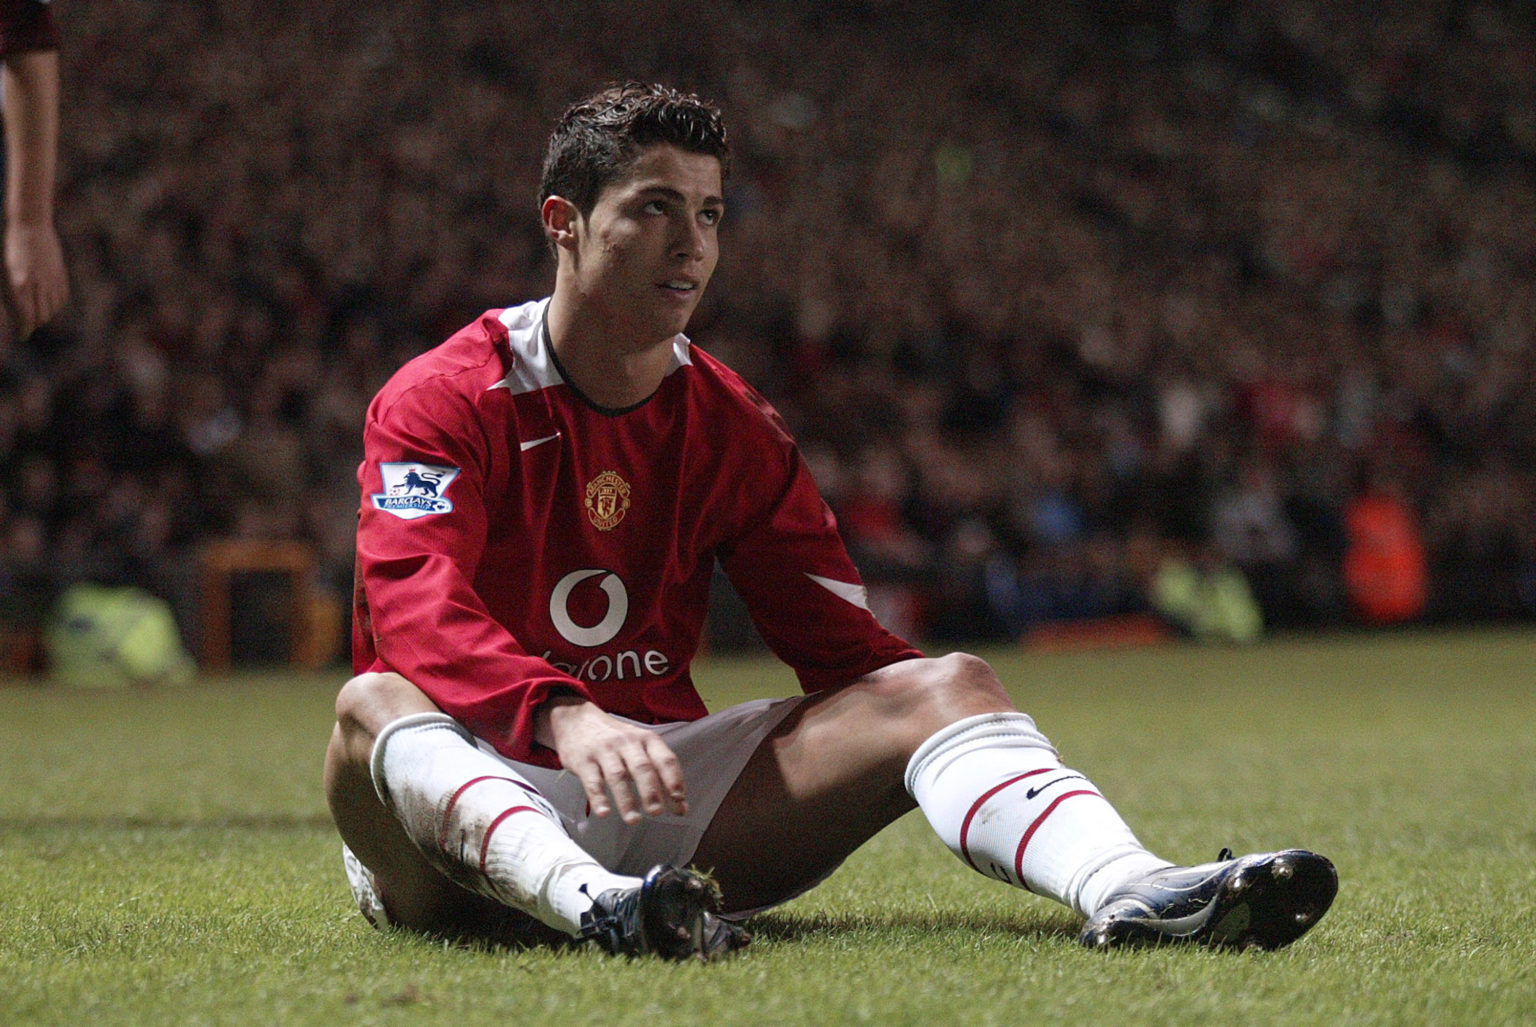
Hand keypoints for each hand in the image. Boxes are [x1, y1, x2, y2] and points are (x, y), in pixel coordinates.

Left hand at [5, 220, 67, 337]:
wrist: (31, 223)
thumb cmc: (10, 245)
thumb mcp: (5, 270)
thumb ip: (11, 292)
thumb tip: (17, 311)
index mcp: (19, 284)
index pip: (25, 317)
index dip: (24, 329)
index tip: (21, 336)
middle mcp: (38, 285)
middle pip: (41, 316)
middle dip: (33, 324)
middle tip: (26, 325)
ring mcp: (51, 280)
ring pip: (52, 308)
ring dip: (45, 314)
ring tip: (37, 313)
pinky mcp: (60, 274)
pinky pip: (61, 297)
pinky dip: (55, 304)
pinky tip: (49, 301)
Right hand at [534, 694, 687, 824]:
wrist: (575, 720)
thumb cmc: (614, 739)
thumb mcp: (639, 748)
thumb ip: (659, 775)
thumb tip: (681, 806)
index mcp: (646, 739)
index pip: (665, 759)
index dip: (674, 779)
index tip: (679, 799)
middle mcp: (627, 743)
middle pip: (642, 767)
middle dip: (651, 791)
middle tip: (657, 812)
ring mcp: (604, 751)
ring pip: (617, 775)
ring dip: (626, 799)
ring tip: (634, 819)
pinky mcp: (583, 761)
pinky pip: (592, 780)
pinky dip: (598, 797)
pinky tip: (604, 812)